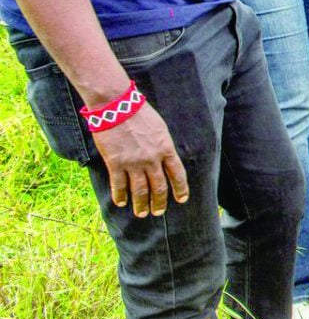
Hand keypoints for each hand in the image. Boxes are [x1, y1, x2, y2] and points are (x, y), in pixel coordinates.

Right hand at [92, 103, 188, 218]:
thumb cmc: (139, 113)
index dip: (181, 189)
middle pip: (159, 187)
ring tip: (141, 213)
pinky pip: (119, 185)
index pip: (178, 174)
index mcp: (166, 149)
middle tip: (158, 212)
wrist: (117, 105)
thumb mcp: (160, 129)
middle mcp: (152, 159)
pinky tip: (121, 202)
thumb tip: (165, 160)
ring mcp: (134, 162)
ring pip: (140, 191)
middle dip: (159, 202)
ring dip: (141, 204)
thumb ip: (163, 146)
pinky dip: (120, 196)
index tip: (181, 199)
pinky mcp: (116, 163)